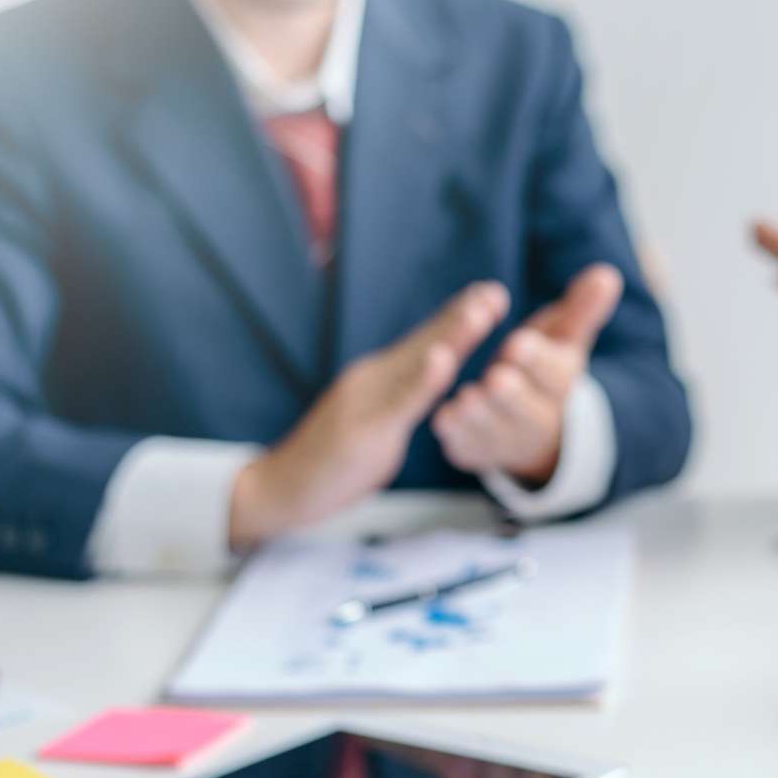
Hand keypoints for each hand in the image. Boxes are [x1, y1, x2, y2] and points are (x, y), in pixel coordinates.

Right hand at [230, 281, 508, 550]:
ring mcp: (368, 401)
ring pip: (417, 364)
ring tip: (481, 312)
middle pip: (425, 343)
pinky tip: (444, 362)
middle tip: (497, 291)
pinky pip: (400, 403)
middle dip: (462, 316)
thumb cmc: (332, 460)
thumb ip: (404, 401)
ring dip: (451, 337)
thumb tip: (430, 383)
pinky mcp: (364, 430)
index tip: (492, 293)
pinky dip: (424, 381)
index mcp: (380, 378)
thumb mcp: (378, 424)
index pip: (425, 344)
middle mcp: (374, 379)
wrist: (280, 487)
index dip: (457, 318)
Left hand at [433, 263, 623, 486]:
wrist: (535, 430)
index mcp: (559, 384)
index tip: (518, 343)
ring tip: (466, 398)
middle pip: (527, 409)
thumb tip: (607, 274)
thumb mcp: (565, 339)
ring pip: (494, 431)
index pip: (553, 374)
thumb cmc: (543, 371)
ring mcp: (507, 440)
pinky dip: (456, 436)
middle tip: (496, 377)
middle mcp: (537, 417)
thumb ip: (582, 310)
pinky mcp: (477, 452)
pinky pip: (467, 448)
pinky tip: (443, 420)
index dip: (536, 360)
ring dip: (480, 416)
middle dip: (511, 394)